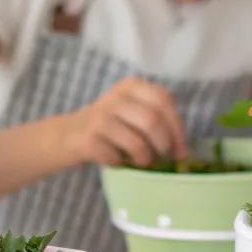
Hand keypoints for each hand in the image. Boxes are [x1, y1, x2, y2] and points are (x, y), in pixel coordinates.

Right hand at [65, 78, 187, 168]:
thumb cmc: (111, 127)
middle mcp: (115, 97)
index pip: (163, 100)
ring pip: (137, 143)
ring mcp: (99, 117)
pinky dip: (122, 164)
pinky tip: (117, 161)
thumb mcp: (133, 113)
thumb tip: (183, 150)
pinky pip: (117, 158)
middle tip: (162, 158)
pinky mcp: (88, 139)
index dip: (177, 128)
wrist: (68, 135)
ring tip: (141, 161)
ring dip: (145, 159)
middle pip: (153, 122)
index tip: (181, 151)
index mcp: (132, 86)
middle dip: (163, 146)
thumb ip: (157, 121)